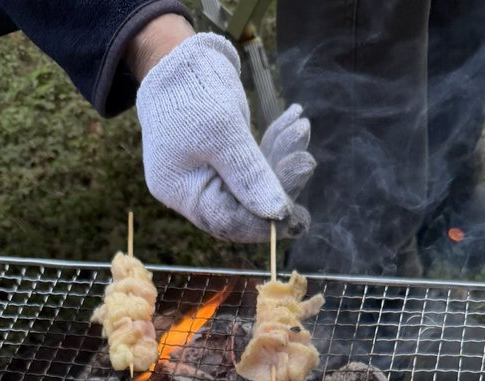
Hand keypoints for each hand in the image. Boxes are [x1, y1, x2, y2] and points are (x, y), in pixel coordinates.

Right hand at [133, 31, 313, 242]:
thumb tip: (277, 214)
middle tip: (306, 162)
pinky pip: (255, 163)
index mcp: (183, 192)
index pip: (228, 221)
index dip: (264, 222)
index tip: (297, 216)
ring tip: (302, 128)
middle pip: (245, 205)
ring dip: (282, 158)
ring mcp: (209, 174)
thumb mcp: (222, 132)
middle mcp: (194, 190)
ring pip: (255, 182)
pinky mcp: (224, 158)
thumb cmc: (192, 91)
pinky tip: (293, 122)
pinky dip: (274, 145)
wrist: (178, 55)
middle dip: (279, 183)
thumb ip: (249, 175)